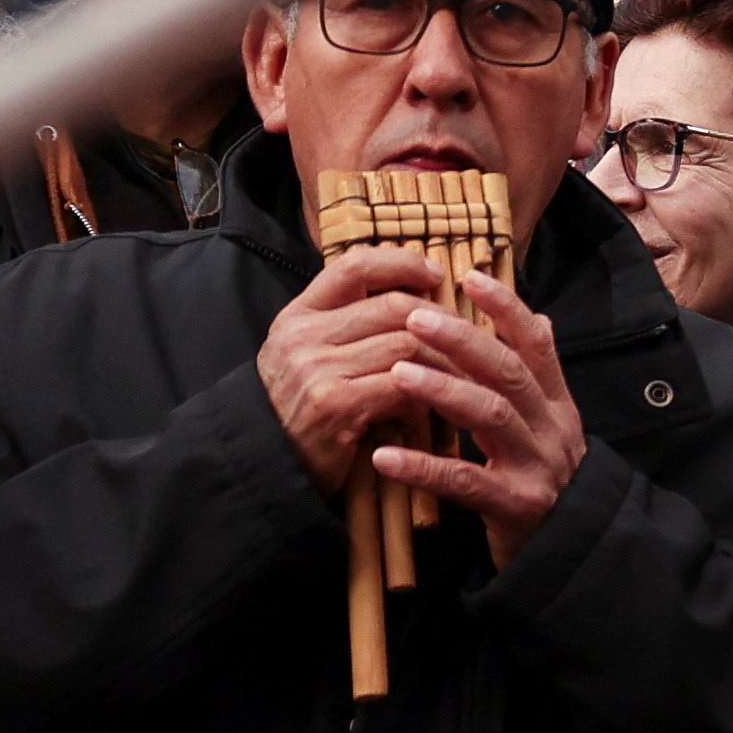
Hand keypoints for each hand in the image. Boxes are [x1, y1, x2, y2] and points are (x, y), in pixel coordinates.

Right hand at [259, 249, 455, 493]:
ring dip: (441, 363)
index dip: (402, 263)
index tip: (437, 275)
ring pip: (406, 344)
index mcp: (298, 316)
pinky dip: (423, 397)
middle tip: (466, 340)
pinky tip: (423, 410)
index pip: (355, 266)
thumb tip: (417, 298)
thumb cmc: (301, 412)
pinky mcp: (336, 405)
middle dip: (440, 321)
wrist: (265, 469)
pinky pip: (402, 386)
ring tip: (454, 378)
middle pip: (394, 306)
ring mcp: (316, 369)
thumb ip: (347, 327)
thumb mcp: (308, 358)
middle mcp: (303, 336)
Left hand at [375, 271, 590, 569]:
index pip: (536, 343)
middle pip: (510, 371)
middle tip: (415, 316)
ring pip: (492, 416)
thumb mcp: (552, 425)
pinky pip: (466, 482)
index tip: (468, 276)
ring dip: (444, 390)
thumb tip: (539, 318)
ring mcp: (536, 467)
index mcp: (555, 405)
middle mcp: (551, 429)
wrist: (571, 552)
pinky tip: (384, 456)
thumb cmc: (545, 481)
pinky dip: (424, 467)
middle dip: (464, 339)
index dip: (506, 307)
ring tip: (398, 372)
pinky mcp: (516, 506)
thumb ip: (541, 377)